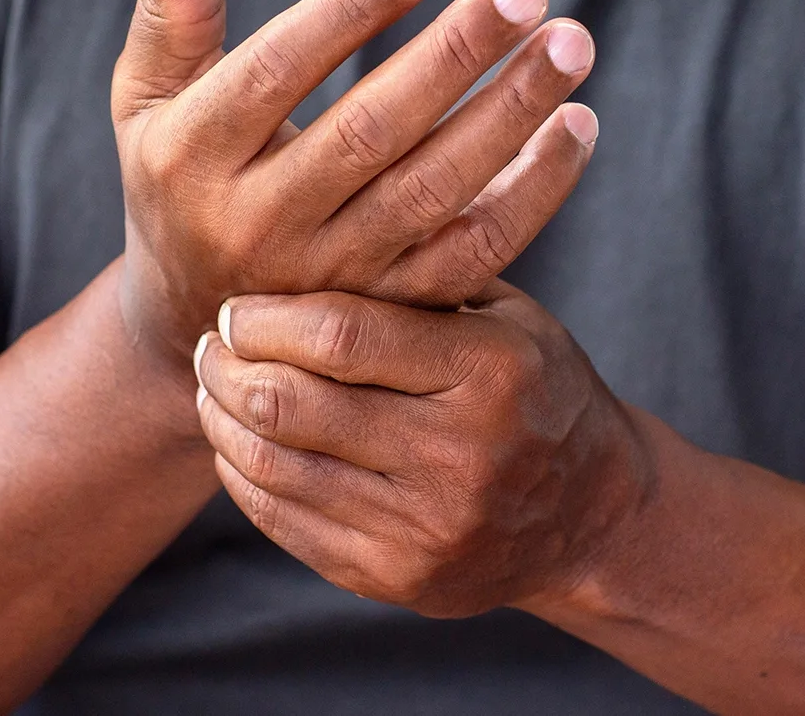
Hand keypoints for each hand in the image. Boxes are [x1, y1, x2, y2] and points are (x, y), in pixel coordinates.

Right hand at [111, 0, 599, 367]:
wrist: (197, 332)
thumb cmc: (180, 177)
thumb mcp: (148, 98)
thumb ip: (173, 6)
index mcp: (192, 157)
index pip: (276, 73)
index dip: (348, 13)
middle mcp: (260, 224)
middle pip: (370, 131)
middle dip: (455, 56)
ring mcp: (333, 278)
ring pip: (434, 191)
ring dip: (510, 114)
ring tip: (570, 43)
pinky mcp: (393, 311)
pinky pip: (476, 251)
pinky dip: (534, 191)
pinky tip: (577, 124)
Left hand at [190, 282, 653, 618]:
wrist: (593, 516)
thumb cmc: (531, 387)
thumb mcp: (507, 317)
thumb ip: (422, 280)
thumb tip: (308, 224)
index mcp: (491, 371)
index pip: (342, 338)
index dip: (267, 320)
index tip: (236, 307)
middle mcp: (462, 455)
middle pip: (294, 406)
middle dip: (229, 370)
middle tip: (211, 346)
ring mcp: (429, 528)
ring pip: (278, 469)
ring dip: (224, 424)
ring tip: (214, 390)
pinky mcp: (400, 580)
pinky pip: (288, 525)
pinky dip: (246, 479)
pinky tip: (238, 445)